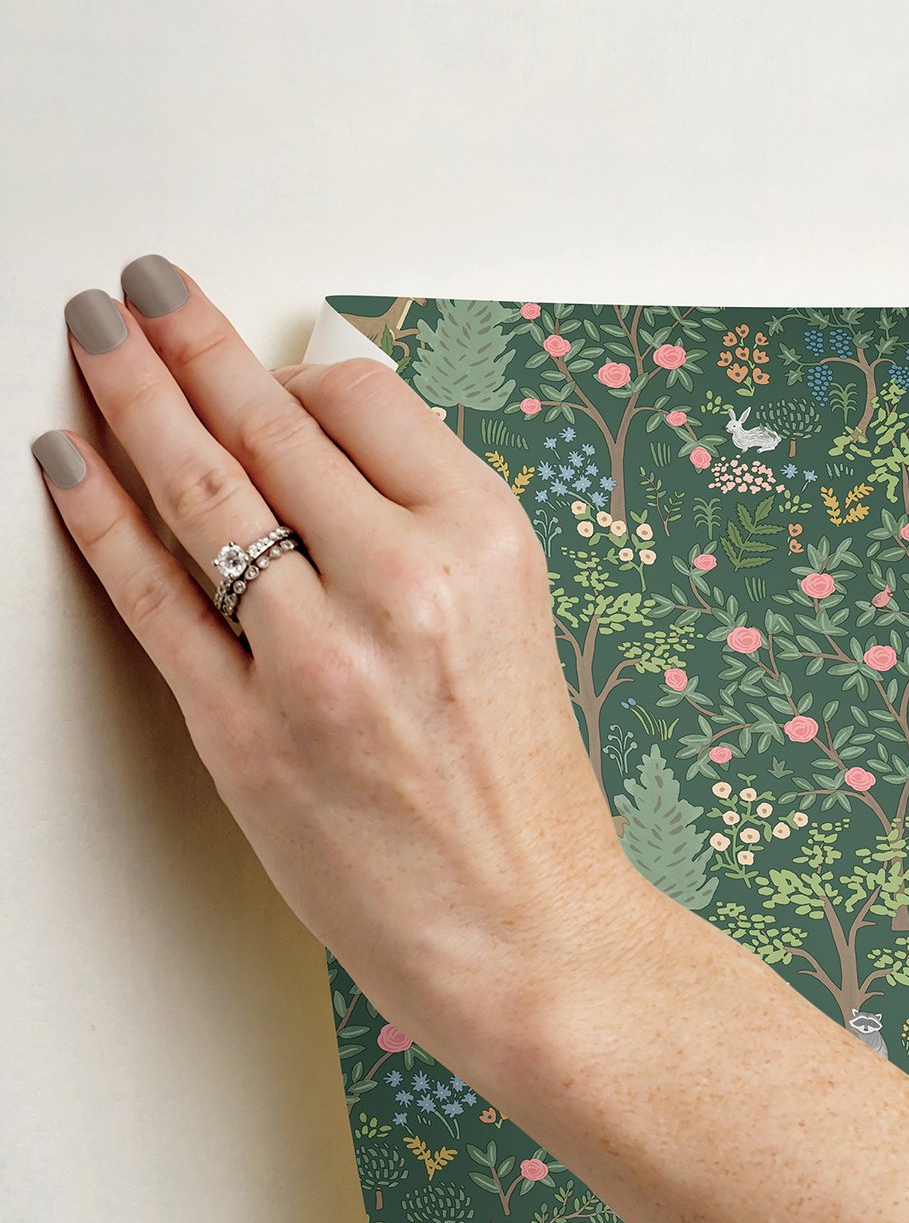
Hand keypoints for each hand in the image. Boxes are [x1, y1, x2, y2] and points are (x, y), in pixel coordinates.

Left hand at [30, 259, 630, 1073]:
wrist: (528, 932)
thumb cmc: (525, 794)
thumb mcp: (515, 623)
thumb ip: (425, 524)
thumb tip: (329, 426)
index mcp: (486, 546)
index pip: (361, 400)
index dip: (294, 368)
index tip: (260, 354)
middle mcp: (405, 585)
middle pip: (267, 425)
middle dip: (187, 341)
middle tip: (139, 290)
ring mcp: (318, 660)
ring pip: (197, 489)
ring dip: (127, 395)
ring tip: (90, 337)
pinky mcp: (246, 734)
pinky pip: (152, 596)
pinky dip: (96, 517)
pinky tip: (65, 460)